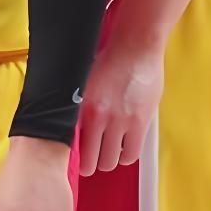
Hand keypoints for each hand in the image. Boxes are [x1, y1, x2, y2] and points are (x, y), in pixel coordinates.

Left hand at [74, 33, 163, 176]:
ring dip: (110, 160)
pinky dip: (126, 155)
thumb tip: (73, 128)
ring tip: (109, 151)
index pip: (70, 146)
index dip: (73, 157)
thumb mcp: (84, 83)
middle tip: (93, 159)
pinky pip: (132, 154)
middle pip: (91, 162)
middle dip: (91, 165)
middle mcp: (99, 117)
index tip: (74, 159)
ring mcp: (121, 122)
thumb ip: (80, 107)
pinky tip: (124, 146)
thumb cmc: (110, 59)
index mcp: (81, 106)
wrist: (135, 46)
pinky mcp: (140, 122)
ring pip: (112, 162)